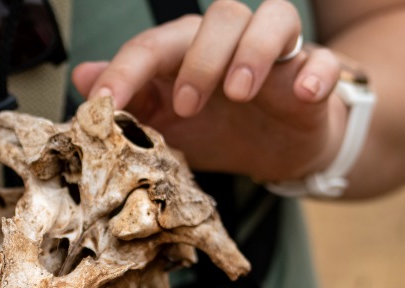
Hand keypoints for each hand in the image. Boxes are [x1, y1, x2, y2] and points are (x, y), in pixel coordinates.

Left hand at [71, 0, 344, 179]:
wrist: (275, 152)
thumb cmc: (217, 128)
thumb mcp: (165, 123)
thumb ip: (128, 101)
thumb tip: (80, 77)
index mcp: (189, 51)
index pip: (154, 46)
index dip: (125, 71)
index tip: (103, 104)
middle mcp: (233, 42)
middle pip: (221, 17)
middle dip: (200, 59)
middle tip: (188, 107)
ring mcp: (277, 56)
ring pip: (274, 17)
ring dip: (254, 51)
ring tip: (240, 93)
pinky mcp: (313, 78)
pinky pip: (324, 60)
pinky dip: (315, 72)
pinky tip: (302, 92)